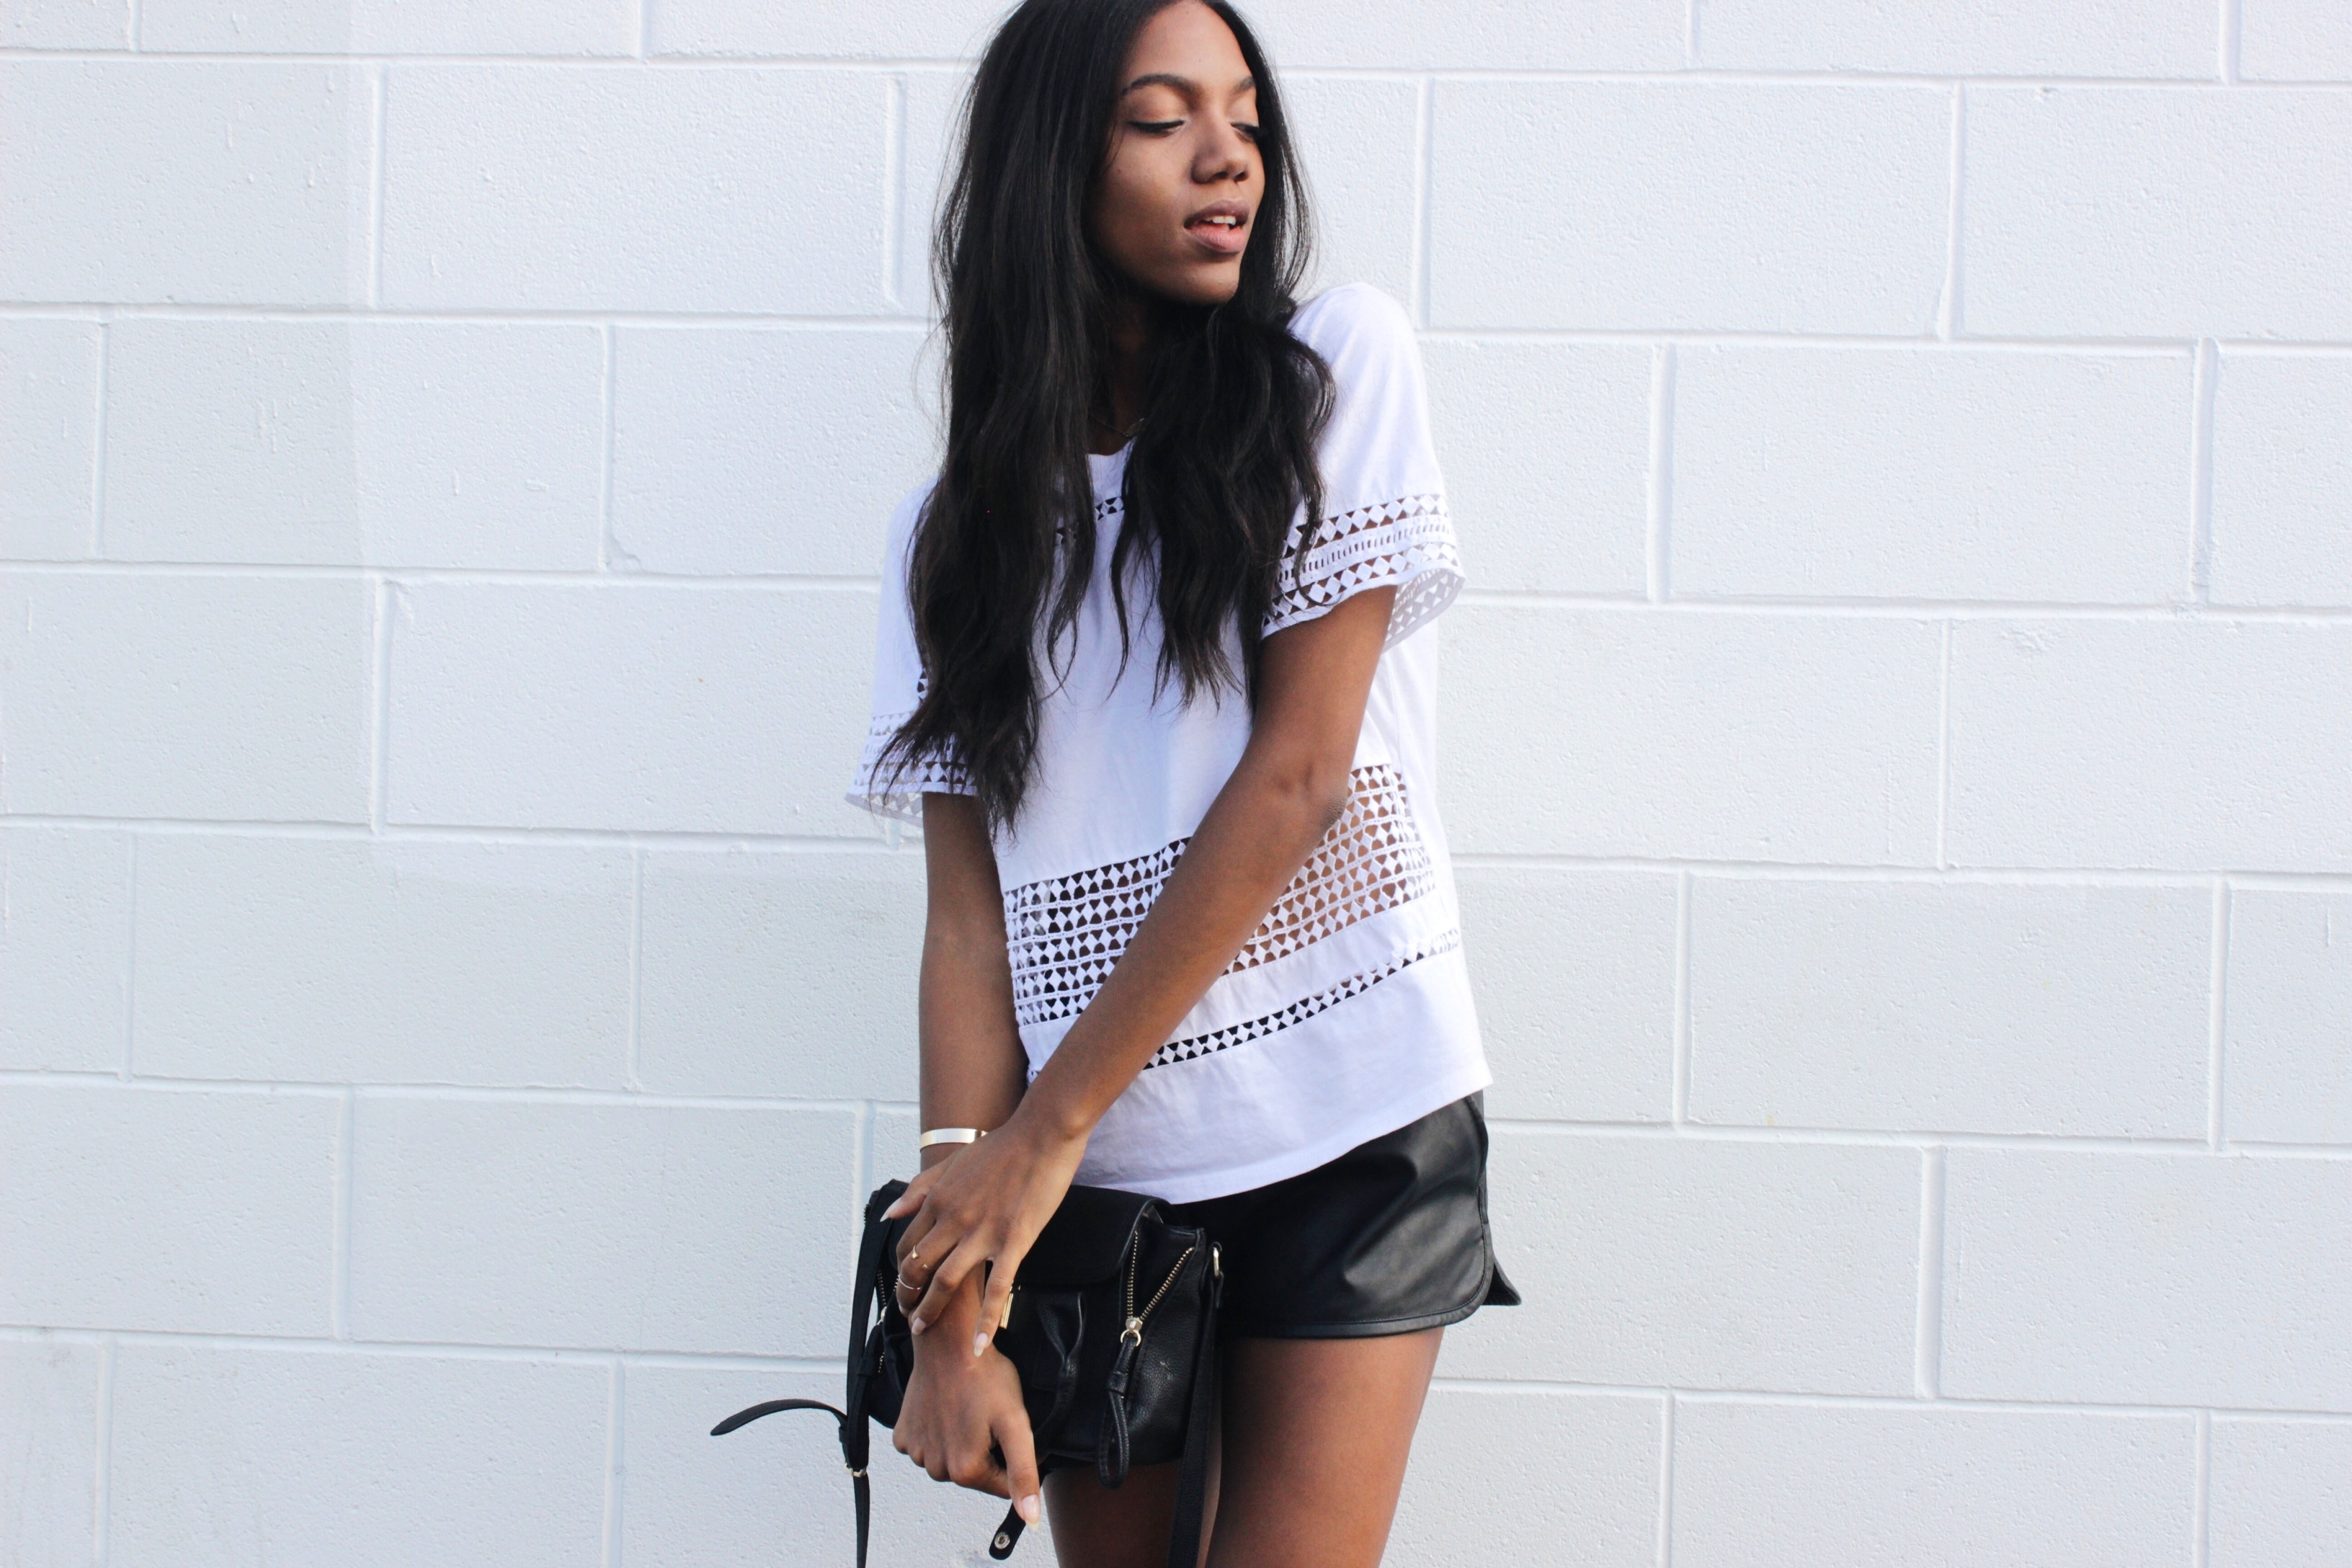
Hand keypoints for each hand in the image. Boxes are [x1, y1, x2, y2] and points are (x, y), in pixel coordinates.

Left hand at [887, 1113, 1085, 1356]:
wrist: (1042, 1135)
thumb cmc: (1001, 1147)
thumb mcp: (952, 1163)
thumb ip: (919, 1189)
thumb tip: (890, 1215)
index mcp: (938, 1200)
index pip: (907, 1246)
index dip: (900, 1272)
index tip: (904, 1288)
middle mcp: (954, 1218)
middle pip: (918, 1268)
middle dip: (908, 1297)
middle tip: (910, 1316)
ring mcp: (983, 1232)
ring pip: (946, 1282)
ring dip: (931, 1311)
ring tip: (926, 1329)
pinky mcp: (1014, 1242)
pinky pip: (997, 1289)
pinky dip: (985, 1320)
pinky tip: (978, 1343)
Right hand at [892, 1272, 1041, 1521]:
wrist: (948, 1344)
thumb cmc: (985, 1378)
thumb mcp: (1015, 1422)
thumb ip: (1024, 1473)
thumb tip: (1031, 1519)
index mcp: (965, 1471)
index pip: (1002, 1487)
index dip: (1013, 1459)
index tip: (1006, 1429)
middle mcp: (935, 1469)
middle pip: (975, 1475)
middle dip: (986, 1452)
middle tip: (986, 1416)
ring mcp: (915, 1453)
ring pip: (950, 1461)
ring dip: (961, 1442)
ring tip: (966, 1410)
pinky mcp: (901, 1437)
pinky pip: (927, 1446)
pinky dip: (937, 1433)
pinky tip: (944, 1410)